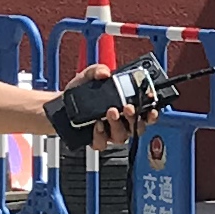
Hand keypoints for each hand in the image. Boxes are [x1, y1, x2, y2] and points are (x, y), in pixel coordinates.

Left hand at [43, 62, 158, 150]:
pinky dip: (100, 135)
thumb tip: (104, 73)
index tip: (152, 105)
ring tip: (110, 112)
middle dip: (135, 118)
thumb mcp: (88, 76)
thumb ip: (97, 70)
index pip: (146, 113)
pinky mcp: (98, 140)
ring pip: (122, 136)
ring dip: (118, 125)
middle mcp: (122, 122)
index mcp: (126, 107)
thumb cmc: (80, 91)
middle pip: (137, 127)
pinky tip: (96, 125)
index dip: (152, 112)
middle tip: (128, 107)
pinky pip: (103, 143)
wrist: (62, 106)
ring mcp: (110, 133)